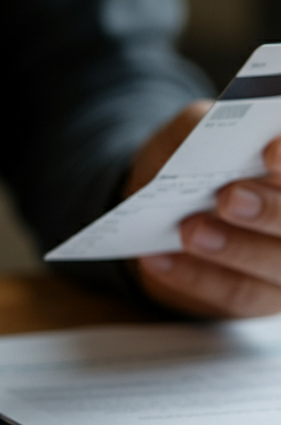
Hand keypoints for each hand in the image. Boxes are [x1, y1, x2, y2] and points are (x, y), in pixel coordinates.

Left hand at [130, 101, 280, 316]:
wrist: (162, 209)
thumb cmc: (188, 161)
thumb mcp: (190, 132)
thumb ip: (204, 127)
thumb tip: (213, 129)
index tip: (270, 150)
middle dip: (270, 210)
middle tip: (229, 197)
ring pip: (274, 264)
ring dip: (233, 248)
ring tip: (189, 230)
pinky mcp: (261, 297)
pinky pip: (235, 293)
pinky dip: (194, 276)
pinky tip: (156, 259)